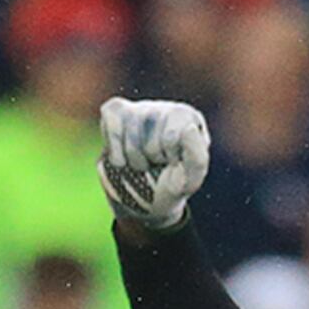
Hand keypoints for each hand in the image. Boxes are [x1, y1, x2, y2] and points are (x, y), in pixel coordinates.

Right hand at [97, 96, 210, 232]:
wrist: (144, 199)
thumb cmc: (170, 186)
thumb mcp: (189, 181)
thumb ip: (196, 158)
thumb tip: (189, 127)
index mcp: (190, 121)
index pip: (172, 135)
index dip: (167, 156)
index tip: (173, 163)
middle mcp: (167, 109)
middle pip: (150, 136)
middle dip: (149, 159)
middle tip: (156, 165)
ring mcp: (141, 109)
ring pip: (130, 133)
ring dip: (133, 159)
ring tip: (142, 163)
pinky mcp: (117, 111)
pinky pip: (112, 121)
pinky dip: (114, 148)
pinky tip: (122, 157)